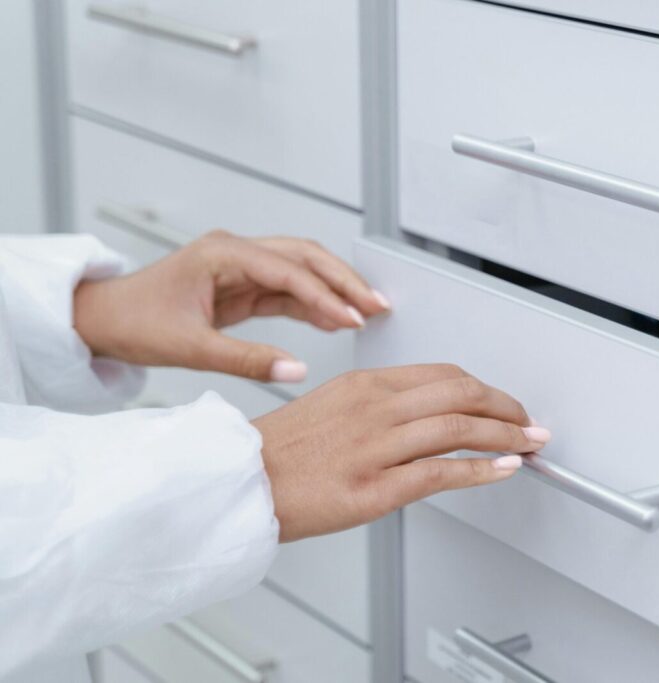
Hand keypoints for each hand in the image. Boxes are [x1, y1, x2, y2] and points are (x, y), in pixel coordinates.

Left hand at [73, 230, 389, 381]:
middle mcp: (235, 252)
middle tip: (377, 305)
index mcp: (222, 253)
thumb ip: (248, 360)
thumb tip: (296, 371)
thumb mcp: (191, 347)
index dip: (325, 294)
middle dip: (343, 281)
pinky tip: (335, 320)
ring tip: (367, 312)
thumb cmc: (134, 322)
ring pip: (301, 270)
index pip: (288, 270)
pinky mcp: (241, 286)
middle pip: (305, 257)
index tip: (354, 317)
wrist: (102, 319)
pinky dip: (313, 304)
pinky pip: (287, 290)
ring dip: (333, 290)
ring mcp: (240, 267)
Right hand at [252, 363, 552, 541]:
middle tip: (526, 421)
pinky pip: (442, 472)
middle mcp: (375, 408)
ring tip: (528, 444)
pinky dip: (482, 469)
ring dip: (506, 436)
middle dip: (506, 407)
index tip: (504, 402)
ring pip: (459, 428)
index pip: (444, 375)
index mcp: (366, 385)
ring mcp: (377, 447)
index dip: (485, 388)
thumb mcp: (332, 407)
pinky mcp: (375, 488)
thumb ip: (379, 405)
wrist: (242, 485)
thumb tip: (427, 413)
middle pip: (461, 394)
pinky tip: (504, 469)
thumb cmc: (282, 452)